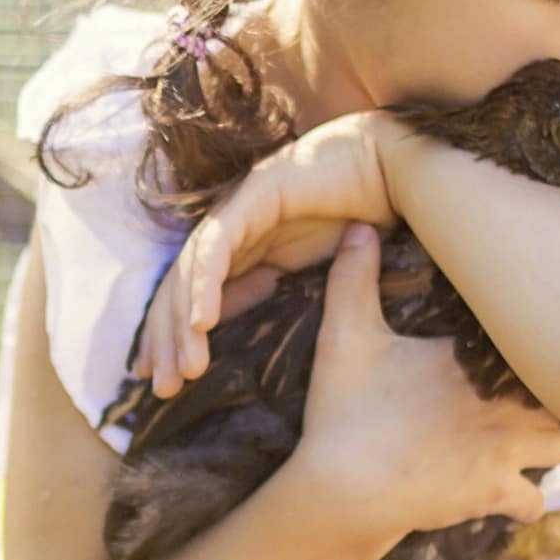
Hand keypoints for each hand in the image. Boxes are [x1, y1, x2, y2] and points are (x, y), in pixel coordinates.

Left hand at [146, 115, 401, 395]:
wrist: (395, 171)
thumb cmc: (362, 220)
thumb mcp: (310, 276)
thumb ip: (274, 295)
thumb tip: (245, 329)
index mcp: (241, 249)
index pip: (189, 297)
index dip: (172, 338)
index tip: (165, 382)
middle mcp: (230, 228)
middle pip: (178, 288)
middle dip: (167, 340)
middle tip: (165, 388)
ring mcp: (238, 208)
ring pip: (189, 271)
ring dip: (182, 323)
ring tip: (185, 368)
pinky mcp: (253, 194)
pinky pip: (217, 245)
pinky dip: (204, 284)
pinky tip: (202, 322)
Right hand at [276, 224, 559, 541]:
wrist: (343, 489)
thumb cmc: (344, 411)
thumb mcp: (344, 336)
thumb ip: (353, 278)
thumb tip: (360, 225)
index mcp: (476, 359)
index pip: (541, 341)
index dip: (548, 340)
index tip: (535, 339)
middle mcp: (505, 405)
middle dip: (559, 393)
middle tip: (536, 388)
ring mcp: (506, 453)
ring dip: (552, 442)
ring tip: (531, 434)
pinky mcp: (493, 495)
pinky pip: (535, 504)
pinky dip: (525, 498)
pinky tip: (505, 489)